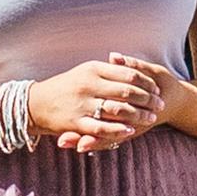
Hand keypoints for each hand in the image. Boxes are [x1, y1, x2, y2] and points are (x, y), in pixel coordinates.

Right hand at [29, 58, 171, 147]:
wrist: (35, 103)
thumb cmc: (66, 86)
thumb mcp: (85, 71)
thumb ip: (107, 69)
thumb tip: (128, 64)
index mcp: (93, 69)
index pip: (128, 73)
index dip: (146, 82)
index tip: (157, 88)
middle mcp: (89, 84)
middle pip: (128, 91)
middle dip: (148, 99)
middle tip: (160, 104)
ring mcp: (82, 103)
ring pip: (119, 109)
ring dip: (139, 115)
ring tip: (151, 118)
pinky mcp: (75, 122)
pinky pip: (101, 127)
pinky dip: (118, 129)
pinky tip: (130, 131)